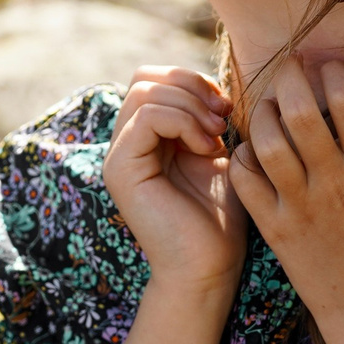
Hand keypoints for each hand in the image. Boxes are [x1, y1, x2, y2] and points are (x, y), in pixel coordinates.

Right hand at [104, 65, 247, 293]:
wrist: (211, 266)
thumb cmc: (220, 216)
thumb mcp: (216, 152)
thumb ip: (205, 117)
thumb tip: (211, 82)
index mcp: (145, 138)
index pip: (153, 78)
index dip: (192, 80)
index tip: (225, 108)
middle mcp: (125, 143)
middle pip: (145, 77)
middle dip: (192, 87)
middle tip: (222, 119)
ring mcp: (118, 155)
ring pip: (144, 91)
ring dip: (191, 106)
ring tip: (216, 137)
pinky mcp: (121, 169)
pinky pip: (147, 116)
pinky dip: (184, 122)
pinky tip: (206, 149)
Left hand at [228, 60, 343, 343]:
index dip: (337, 74)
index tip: (333, 65)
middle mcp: (334, 185)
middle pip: (298, 114)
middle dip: (291, 77)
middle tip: (291, 63)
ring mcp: (301, 209)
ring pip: (267, 144)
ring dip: (263, 114)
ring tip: (269, 101)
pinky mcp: (277, 232)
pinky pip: (247, 184)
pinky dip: (243, 158)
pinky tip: (253, 149)